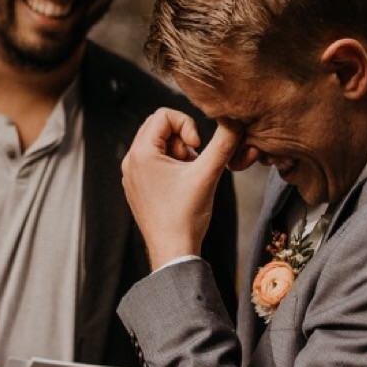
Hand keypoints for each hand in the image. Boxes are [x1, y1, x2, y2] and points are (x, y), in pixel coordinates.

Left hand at [122, 109, 239, 270]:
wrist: (173, 252)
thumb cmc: (185, 217)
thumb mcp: (208, 174)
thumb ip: (223, 143)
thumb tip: (235, 122)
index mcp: (141, 153)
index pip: (164, 114)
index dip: (187, 125)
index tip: (197, 148)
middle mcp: (131, 161)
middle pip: (159, 127)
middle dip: (182, 140)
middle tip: (192, 163)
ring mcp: (132, 175)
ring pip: (159, 145)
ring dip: (179, 154)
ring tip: (188, 177)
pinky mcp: (138, 187)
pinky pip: (155, 162)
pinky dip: (172, 167)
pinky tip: (181, 187)